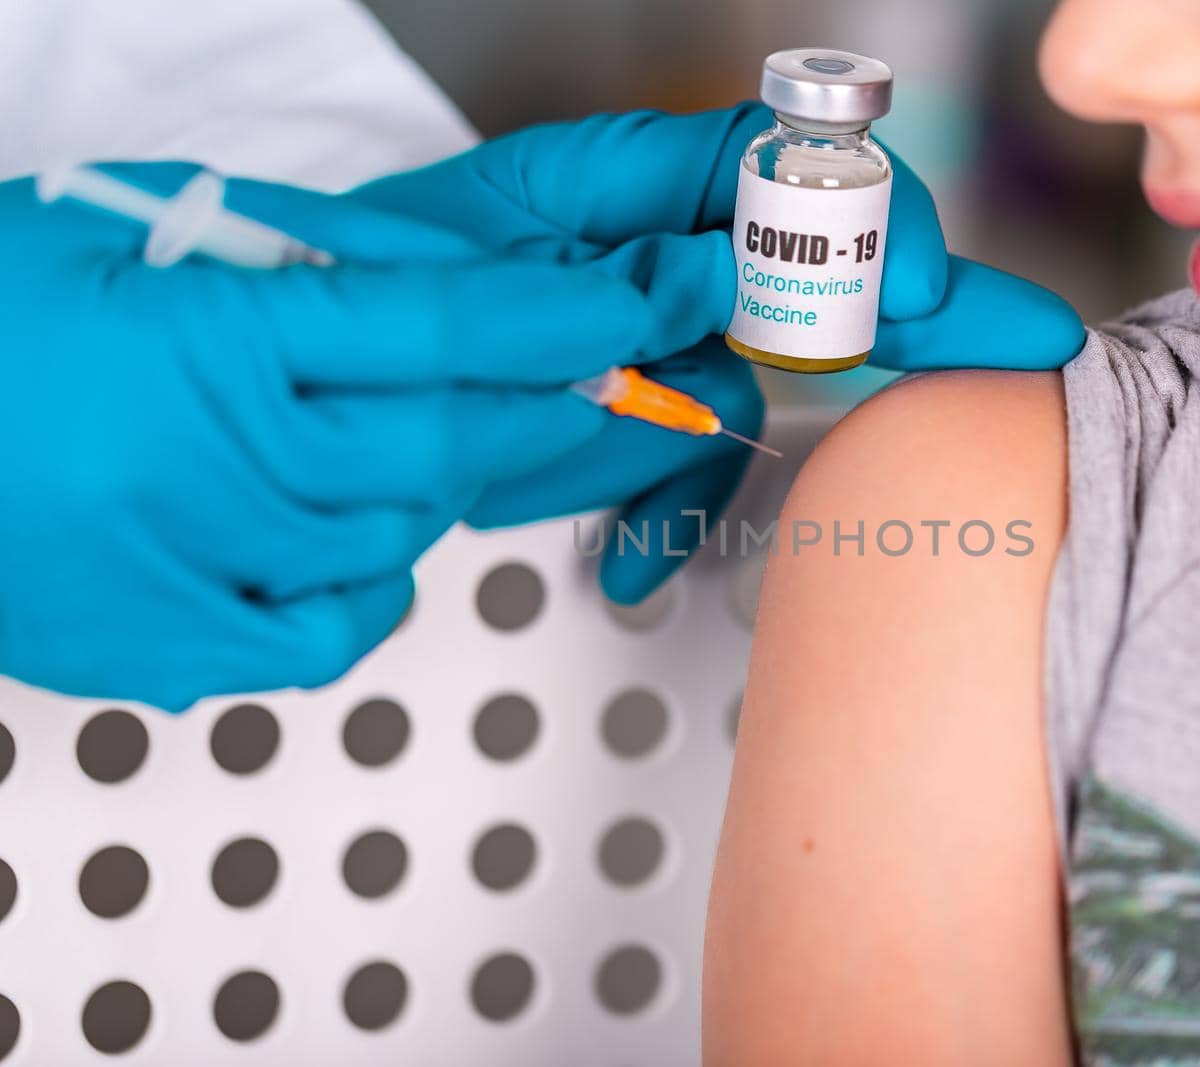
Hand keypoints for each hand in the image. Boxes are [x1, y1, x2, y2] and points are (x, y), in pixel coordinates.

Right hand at [0, 162, 734, 710]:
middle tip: (625, 372)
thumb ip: (304, 251)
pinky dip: (377, 579)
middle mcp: (223, 463)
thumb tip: (449, 274)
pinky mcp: (177, 649)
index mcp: (214, 339)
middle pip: (454, 438)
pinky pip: (342, 626)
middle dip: (563, 401)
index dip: (570, 318)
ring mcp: (203, 568)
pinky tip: (353, 536)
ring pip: (409, 531)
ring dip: (454, 478)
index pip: (447, 327)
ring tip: (435, 431)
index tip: (650, 304)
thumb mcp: (139, 230)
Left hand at [340, 105, 1087, 601]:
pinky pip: (695, 467)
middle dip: (917, 314)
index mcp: (618, 184)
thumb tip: (711, 284)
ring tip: (755, 498)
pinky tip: (631, 568)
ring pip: (764, 385)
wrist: (314, 397)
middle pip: (816, 269)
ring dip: (766, 449)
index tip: (909, 287)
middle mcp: (657, 255)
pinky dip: (673, 523)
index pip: (778, 168)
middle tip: (1023, 345)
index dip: (861, 218)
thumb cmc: (367, 294)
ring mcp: (654, 339)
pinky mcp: (636, 418)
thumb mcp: (467, 270)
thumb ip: (598, 277)